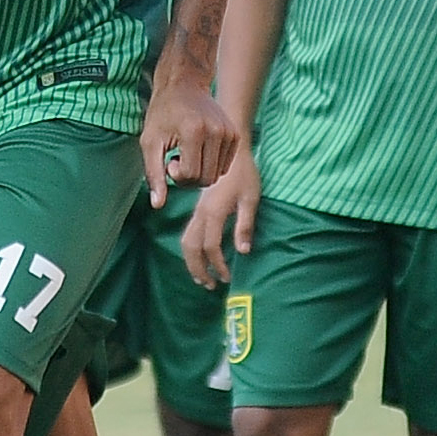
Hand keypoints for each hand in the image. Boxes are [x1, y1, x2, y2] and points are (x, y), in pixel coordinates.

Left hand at [139, 64, 238, 202]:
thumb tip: (157, 205)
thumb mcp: (150, 142)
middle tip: (177, 159)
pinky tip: (199, 150)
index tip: (169, 160)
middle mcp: (216, 131)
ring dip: (199, 172)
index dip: (175, 174)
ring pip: (216, 176)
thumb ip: (154, 174)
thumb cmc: (162, 114)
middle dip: (188, 177)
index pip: (189, 175)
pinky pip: (224, 168)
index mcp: (194, 131)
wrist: (184, 86)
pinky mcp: (235, 135)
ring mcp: (229, 133)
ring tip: (188, 153)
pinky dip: (211, 166)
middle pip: (205, 179)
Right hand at [182, 153, 259, 288]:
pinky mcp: (199, 208)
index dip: (218, 265)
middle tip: (210, 285)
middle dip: (198, 269)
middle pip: (191, 247)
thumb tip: (242, 252)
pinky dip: (191, 250)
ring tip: (202, 277)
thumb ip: (245, 225)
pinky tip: (201, 257)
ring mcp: (198, 210)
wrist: (230, 150)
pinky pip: (189, 233)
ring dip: (192, 261)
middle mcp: (201, 213)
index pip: (211, 246)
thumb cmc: (244, 173)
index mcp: (214, 211)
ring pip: (186, 241)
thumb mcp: (250, 197)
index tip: (228, 277)